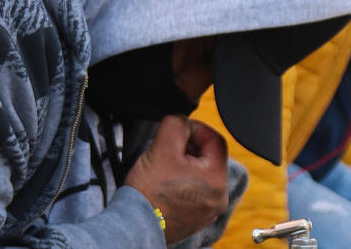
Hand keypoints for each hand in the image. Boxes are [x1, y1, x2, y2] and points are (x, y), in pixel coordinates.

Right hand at [124, 115, 228, 242]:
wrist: (132, 228)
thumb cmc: (148, 193)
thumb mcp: (162, 147)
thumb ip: (177, 125)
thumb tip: (183, 122)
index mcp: (217, 181)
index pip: (215, 140)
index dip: (196, 128)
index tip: (177, 130)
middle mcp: (218, 199)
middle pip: (208, 157)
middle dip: (187, 147)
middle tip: (165, 149)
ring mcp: (207, 211)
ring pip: (199, 173)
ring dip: (182, 163)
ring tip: (162, 167)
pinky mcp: (194, 218)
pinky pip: (193, 190)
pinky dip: (180, 181)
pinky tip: (163, 182)